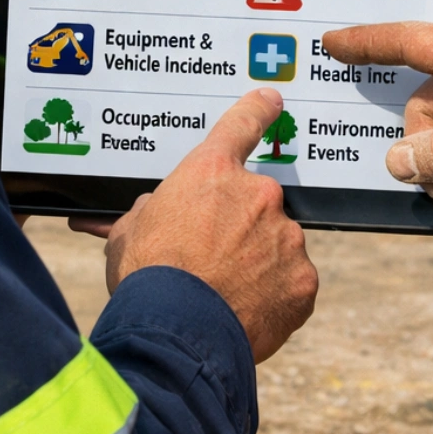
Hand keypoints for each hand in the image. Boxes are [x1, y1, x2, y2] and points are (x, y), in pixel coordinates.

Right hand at [85, 88, 317, 362]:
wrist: (176, 333)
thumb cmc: (146, 278)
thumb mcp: (129, 231)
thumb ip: (148, 211)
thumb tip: (151, 212)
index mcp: (212, 173)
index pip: (241, 124)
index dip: (257, 109)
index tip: (271, 100)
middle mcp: (258, 195)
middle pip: (255, 203)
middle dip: (237, 227)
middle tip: (209, 259)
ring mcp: (286, 237)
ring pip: (275, 244)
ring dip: (256, 262)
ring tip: (222, 293)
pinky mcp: (303, 280)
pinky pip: (290, 283)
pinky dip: (273, 295)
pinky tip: (245, 312)